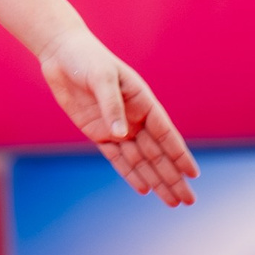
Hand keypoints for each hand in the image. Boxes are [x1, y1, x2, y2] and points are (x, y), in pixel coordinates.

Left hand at [36, 26, 198, 206]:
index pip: (165, 134)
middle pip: (157, 154)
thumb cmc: (86, 58)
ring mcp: (116, 126)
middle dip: (173, 177)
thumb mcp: (101, 76)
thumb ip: (111, 105)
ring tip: (172, 202)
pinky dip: (130, 174)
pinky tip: (144, 189)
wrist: (61, 53)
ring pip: (140, 160)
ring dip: (156, 180)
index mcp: (142, 101)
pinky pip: (117, 158)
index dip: (179, 155)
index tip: (193, 174)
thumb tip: (121, 134)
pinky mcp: (97, 132)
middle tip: (188, 201)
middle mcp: (133, 117)